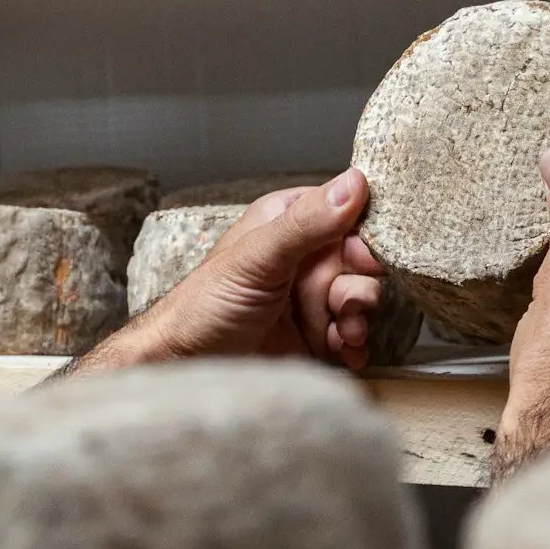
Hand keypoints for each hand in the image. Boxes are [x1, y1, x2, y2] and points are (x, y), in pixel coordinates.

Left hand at [68, 169, 387, 374]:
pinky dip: (354, 345)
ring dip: (357, 318)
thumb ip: (306, 223)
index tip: (363, 262)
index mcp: (288, 221)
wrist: (186, 365)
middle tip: (342, 305)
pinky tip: (344, 351)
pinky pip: (353, 333)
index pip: (348, 215)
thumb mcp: (258, 258)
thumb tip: (354, 183)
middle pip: (360, 261)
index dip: (362, 240)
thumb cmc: (204, 305)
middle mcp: (303, 255)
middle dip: (358, 287)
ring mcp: (310, 295)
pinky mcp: (314, 333)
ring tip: (341, 333)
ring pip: (361, 298)